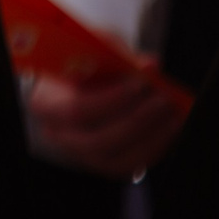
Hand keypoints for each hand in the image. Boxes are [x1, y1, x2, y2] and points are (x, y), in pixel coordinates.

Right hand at [27, 72, 188, 177]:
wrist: (73, 89)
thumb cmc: (81, 67)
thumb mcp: (91, 53)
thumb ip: (117, 56)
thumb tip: (149, 65)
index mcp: (46, 104)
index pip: (76, 110)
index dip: (111, 99)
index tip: (140, 82)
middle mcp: (59, 135)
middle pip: (99, 140)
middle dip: (136, 120)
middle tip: (163, 100)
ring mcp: (81, 154)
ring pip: (118, 159)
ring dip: (151, 137)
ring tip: (172, 114)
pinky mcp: (104, 165)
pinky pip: (131, 165)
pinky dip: (155, 148)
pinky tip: (169, 128)